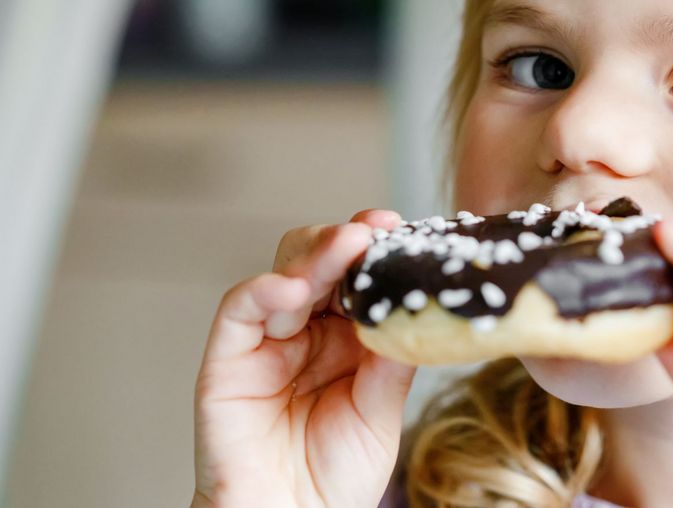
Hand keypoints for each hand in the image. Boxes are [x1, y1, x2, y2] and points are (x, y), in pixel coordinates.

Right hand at [193, 210, 415, 507]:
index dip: (377, 250)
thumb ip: (392, 357)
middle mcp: (306, 330)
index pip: (359, 276)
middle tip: (376, 229)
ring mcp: (265, 340)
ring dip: (317, 254)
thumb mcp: (381, 410)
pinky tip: (294, 287)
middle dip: (348, 240)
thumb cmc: (336, 476)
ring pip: (284, 271)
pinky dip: (265, 290)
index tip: (399, 226)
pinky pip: (240, 308)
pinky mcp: (227, 358)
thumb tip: (417, 304)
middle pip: (320, 260)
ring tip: (349, 246)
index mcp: (347, 336)